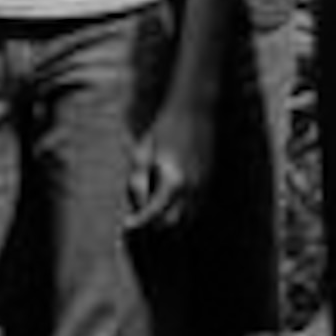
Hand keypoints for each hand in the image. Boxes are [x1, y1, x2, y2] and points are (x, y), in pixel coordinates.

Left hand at [127, 101, 213, 231]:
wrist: (196, 110)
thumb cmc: (166, 127)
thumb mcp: (145, 151)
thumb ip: (139, 179)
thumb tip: (135, 203)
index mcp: (173, 180)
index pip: (154, 213)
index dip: (139, 222)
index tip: (127, 224)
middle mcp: (191, 189)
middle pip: (172, 224)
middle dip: (155, 225)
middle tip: (138, 218)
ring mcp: (203, 188)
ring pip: (187, 220)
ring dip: (169, 221)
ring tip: (153, 211)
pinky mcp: (208, 184)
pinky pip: (195, 209)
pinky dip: (181, 212)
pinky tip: (169, 202)